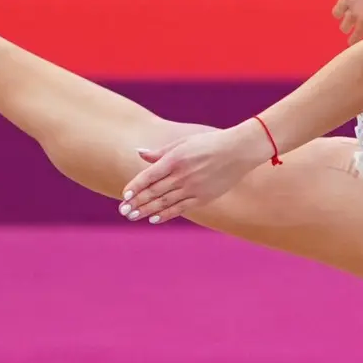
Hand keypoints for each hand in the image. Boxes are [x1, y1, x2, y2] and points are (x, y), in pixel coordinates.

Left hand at [120, 123, 270, 223]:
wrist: (238, 151)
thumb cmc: (209, 143)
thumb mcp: (183, 143)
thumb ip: (160, 152)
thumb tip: (139, 152)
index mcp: (175, 159)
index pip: (149, 176)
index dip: (135, 186)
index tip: (124, 195)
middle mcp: (182, 175)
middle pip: (154, 191)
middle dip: (137, 202)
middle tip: (124, 211)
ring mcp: (193, 187)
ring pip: (164, 202)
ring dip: (147, 210)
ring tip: (133, 216)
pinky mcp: (203, 197)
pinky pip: (180, 208)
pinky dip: (165, 214)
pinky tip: (154, 219)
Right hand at [328, 0, 362, 44]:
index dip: (341, 0)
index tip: (338, 6)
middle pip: (344, 10)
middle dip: (342, 15)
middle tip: (341, 20)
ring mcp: (360, 10)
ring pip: (349, 23)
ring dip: (348, 28)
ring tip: (347, 34)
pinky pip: (357, 35)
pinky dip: (354, 43)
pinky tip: (352, 50)